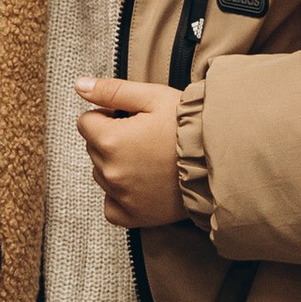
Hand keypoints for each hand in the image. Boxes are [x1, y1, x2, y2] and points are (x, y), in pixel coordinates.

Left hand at [75, 78, 183, 229]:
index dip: (107, 116)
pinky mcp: (135, 216)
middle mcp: (111, 171)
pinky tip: (139, 184)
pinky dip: (119, 196)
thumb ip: (112, 91)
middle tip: (144, 137)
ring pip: (102, 174)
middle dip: (111, 139)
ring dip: (115, 165)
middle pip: (93, 149)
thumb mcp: (152, 98)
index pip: (86, 123)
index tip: (130, 118)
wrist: (221, 161)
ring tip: (148, 159)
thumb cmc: (189, 127)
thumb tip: (80, 85)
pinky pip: (111, 207)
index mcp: (110, 140)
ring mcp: (122, 196)